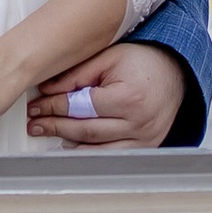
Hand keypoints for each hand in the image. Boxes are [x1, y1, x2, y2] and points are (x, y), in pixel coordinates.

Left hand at [25, 42, 185, 149]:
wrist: (176, 71)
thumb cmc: (142, 60)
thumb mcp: (108, 57)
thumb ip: (77, 74)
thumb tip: (46, 89)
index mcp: (129, 98)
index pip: (81, 107)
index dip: (53, 107)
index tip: (36, 107)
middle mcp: (139, 123)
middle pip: (86, 131)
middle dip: (55, 126)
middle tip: (35, 123)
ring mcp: (145, 139)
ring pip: (97, 150)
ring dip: (68, 144)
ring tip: (47, 135)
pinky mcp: (147, 147)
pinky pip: (112, 155)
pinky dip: (90, 154)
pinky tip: (72, 146)